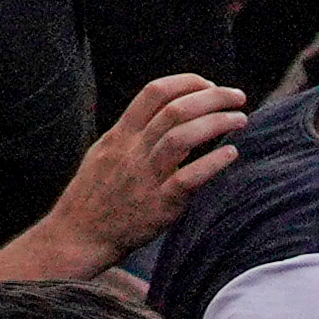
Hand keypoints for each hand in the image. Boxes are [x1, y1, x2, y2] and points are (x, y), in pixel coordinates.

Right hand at [49, 74, 244, 254]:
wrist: (78, 235)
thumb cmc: (94, 195)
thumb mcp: (103, 153)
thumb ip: (132, 133)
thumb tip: (165, 115)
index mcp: (119, 136)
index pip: (154, 93)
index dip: (187, 82)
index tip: (208, 86)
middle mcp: (132, 151)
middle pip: (175, 110)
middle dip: (213, 97)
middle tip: (237, 97)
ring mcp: (145, 177)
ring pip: (183, 137)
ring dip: (218, 123)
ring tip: (239, 119)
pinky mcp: (158, 205)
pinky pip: (188, 178)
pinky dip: (212, 162)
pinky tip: (230, 153)